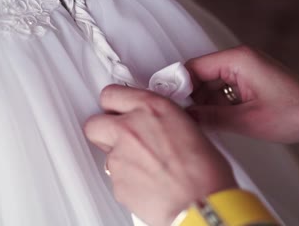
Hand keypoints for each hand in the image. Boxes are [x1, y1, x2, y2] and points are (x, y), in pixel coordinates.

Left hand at [84, 85, 236, 225]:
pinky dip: (126, 179)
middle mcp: (130, 128)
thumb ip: (161, 121)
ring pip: (105, 153)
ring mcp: (119, 155)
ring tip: (145, 166)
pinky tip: (147, 182)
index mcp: (151, 108)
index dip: (113, 105)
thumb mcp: (189, 127)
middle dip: (104, 130)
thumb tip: (155, 125)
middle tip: (120, 137)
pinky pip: (114, 177)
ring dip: (119, 157)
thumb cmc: (205, 171)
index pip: (111, 94)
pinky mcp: (116, 181)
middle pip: (94, 123)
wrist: (202, 203)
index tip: (116, 110)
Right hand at [185, 46, 298, 143]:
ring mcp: (245, 71)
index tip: (166, 103)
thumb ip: (210, 117)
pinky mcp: (250, 83)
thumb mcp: (246, 120)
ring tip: (196, 125)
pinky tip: (212, 123)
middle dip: (189, 97)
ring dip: (203, 104)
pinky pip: (223, 92)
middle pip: (200, 76)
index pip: (193, 67)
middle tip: (180, 119)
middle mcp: (239, 60)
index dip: (177, 85)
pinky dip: (216, 106)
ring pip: (210, 86)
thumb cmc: (296, 114)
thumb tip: (183, 117)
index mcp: (238, 60)